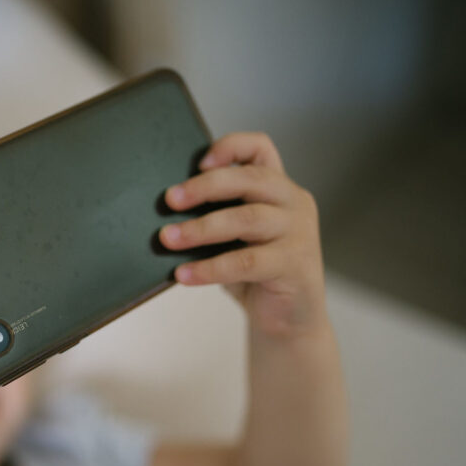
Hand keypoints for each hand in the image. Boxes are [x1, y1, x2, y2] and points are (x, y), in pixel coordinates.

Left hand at [158, 132, 326, 336]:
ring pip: (247, 219)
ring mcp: (299, 232)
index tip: (198, 162)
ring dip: (201, 228)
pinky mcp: (295, 264)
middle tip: (170, 200)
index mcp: (278, 188)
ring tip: (167, 239)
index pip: (261, 148)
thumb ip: (217, 215)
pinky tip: (184, 275)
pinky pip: (246, 262)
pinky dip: (210, 268)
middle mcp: (293, 202)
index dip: (230, 146)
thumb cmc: (255, 274)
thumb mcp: (235, 237)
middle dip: (205, 186)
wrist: (289, 319)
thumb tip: (166, 210)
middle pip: (250, 178)